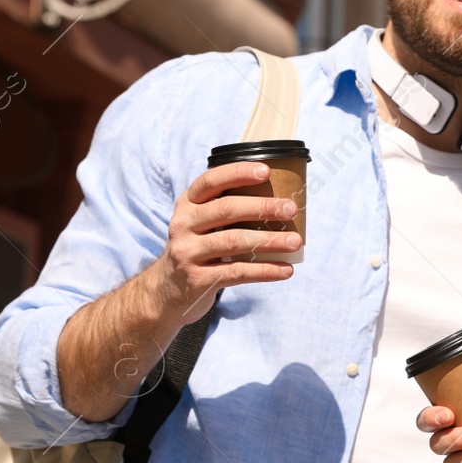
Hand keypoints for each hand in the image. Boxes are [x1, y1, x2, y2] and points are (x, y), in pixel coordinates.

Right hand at [142, 162, 301, 325]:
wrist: (166, 291)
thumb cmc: (198, 248)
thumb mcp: (201, 224)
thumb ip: (227, 210)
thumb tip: (282, 202)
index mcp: (187, 204)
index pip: (210, 181)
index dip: (237, 173)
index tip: (266, 171)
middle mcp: (183, 225)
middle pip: (225, 210)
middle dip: (262, 207)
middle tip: (291, 209)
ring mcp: (187, 253)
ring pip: (233, 241)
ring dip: (269, 240)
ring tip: (296, 241)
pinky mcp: (197, 279)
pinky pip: (237, 272)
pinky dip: (265, 270)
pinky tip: (286, 270)